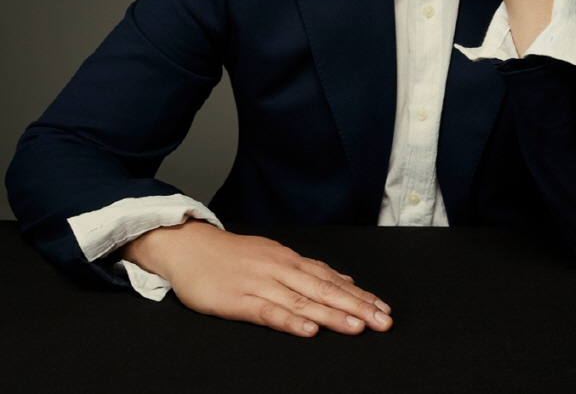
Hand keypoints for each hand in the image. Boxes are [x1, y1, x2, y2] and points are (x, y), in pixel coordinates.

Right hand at [122, 220, 392, 337]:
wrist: (189, 246)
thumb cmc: (232, 256)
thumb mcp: (275, 256)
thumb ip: (308, 270)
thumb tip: (344, 280)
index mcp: (290, 260)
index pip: (332, 278)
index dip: (359, 294)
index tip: (384, 309)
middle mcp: (280, 269)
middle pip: (324, 290)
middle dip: (356, 306)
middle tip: (382, 321)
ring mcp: (260, 284)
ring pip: (302, 301)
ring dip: (332, 314)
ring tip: (357, 326)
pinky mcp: (239, 300)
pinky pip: (268, 312)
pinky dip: (290, 321)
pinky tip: (308, 330)